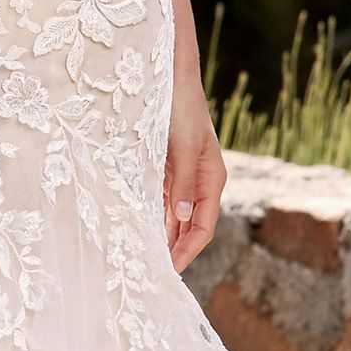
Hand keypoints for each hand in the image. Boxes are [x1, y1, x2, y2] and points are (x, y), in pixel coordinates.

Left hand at [164, 79, 224, 271]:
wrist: (169, 76)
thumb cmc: (181, 107)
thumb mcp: (184, 146)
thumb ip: (183, 182)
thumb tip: (182, 217)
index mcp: (212, 178)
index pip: (204, 226)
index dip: (188, 250)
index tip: (170, 269)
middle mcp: (199, 181)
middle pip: (190, 225)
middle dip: (175, 249)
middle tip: (154, 273)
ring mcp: (182, 175)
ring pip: (174, 215)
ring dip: (163, 235)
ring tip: (145, 257)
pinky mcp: (165, 167)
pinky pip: (160, 200)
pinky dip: (153, 216)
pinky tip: (139, 229)